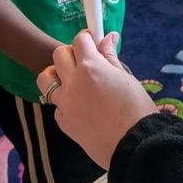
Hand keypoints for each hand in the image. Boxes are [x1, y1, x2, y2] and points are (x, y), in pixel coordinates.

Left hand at [36, 30, 157, 168]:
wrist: (134, 145)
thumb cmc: (137, 109)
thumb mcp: (127, 78)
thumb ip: (111, 57)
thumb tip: (108, 37)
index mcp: (90, 67)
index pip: (80, 40)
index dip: (87, 39)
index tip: (94, 43)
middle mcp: (72, 82)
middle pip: (58, 54)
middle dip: (71, 53)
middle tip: (85, 62)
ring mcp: (65, 103)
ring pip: (45, 79)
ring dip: (57, 75)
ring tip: (71, 81)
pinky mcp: (64, 123)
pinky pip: (56, 106)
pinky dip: (64, 103)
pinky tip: (79, 108)